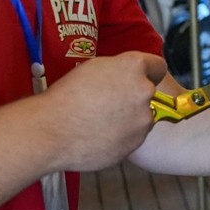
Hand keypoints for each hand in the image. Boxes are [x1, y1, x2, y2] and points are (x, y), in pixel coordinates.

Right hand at [41, 51, 166, 171]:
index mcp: (134, 67)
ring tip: (101, 122)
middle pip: (148, 93)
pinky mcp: (135, 143)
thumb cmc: (66, 97)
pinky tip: (100, 135)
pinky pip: (133, 137)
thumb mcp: (95, 67)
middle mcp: (144, 92)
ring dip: (129, 119)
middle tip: (109, 102)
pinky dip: (121, 137)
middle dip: (133, 97)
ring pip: (141, 117)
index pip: (158, 66)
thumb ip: (120, 70)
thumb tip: (127, 76)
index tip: (141, 78)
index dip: (148, 72)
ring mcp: (142, 120)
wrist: (51, 130)